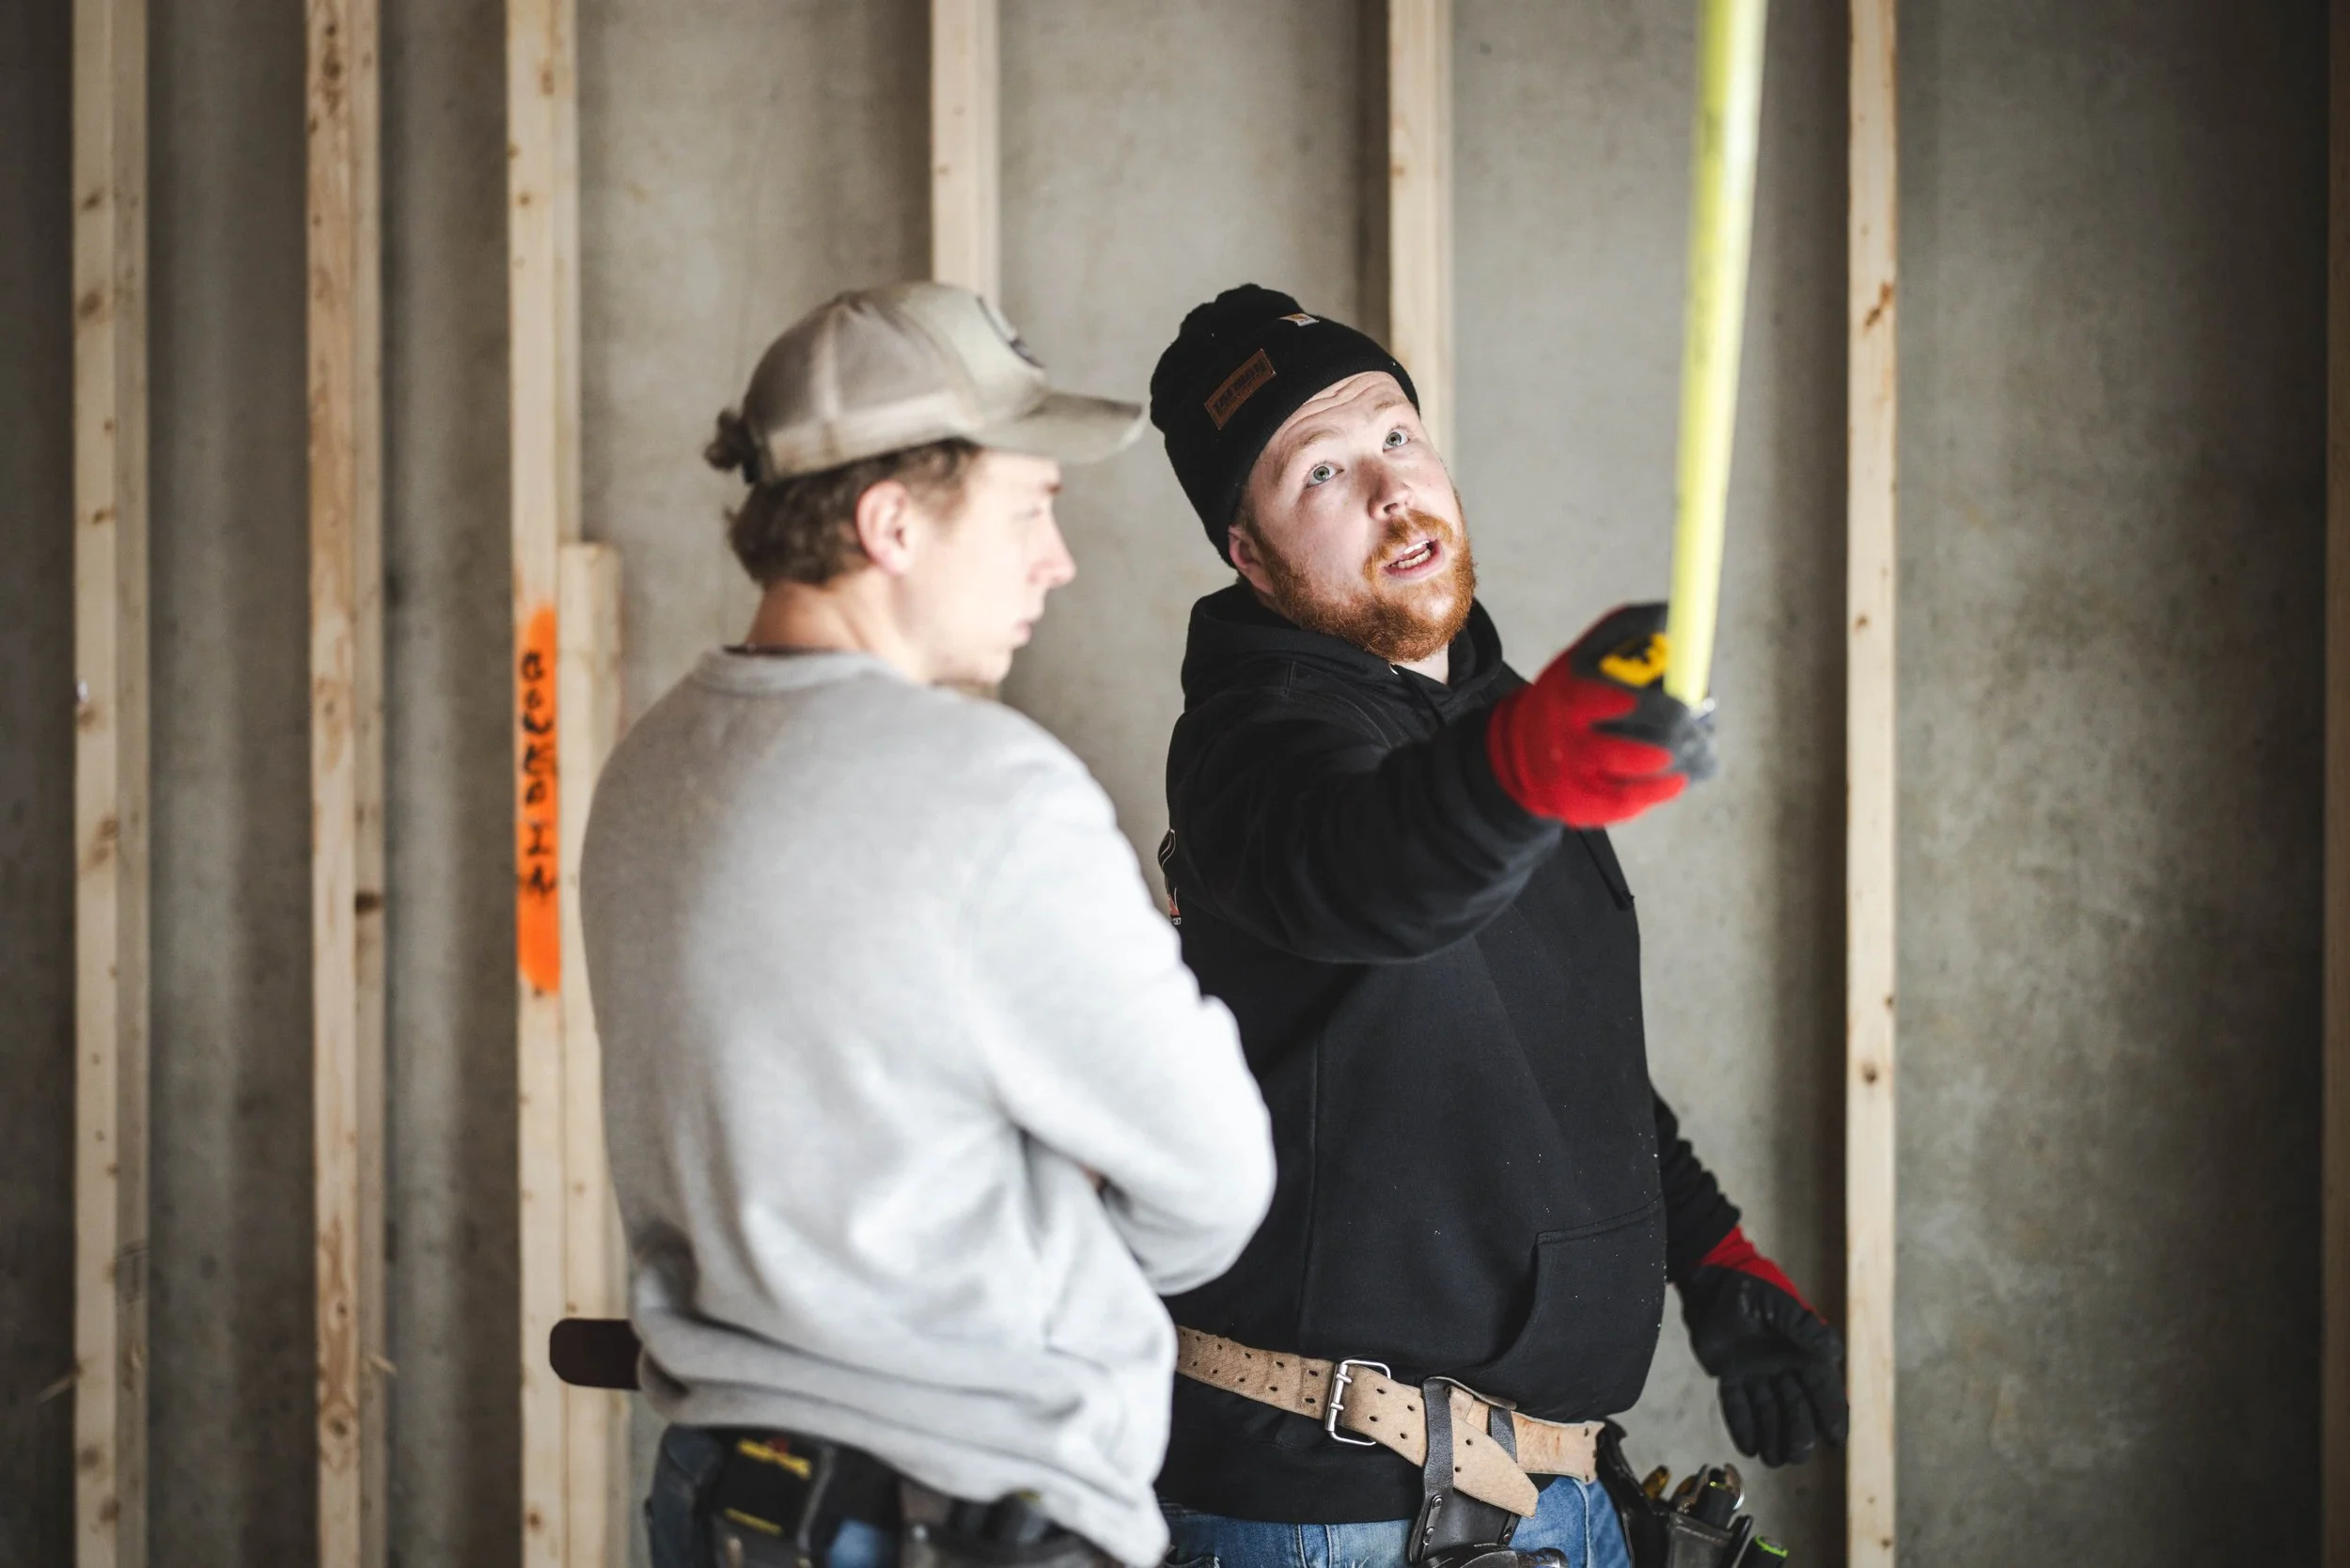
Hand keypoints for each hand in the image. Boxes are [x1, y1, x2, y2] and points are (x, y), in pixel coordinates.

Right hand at [1483, 603, 1715, 827]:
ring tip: (1698, 753)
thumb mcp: (1581, 656)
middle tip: (1698, 728)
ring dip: (1674, 768)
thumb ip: (1622, 632)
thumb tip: (1668, 613)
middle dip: (1673, 740)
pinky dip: (1659, 792)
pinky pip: (1628, 805)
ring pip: (1632, 783)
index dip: (1639, 704)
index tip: (1673, 701)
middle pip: (1625, 751)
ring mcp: (1572, 780)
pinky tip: (1676, 780)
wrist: (1519, 752)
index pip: (1600, 701)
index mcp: (1567, 699)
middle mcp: (1565, 744)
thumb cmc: (1567, 698)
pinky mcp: (1579, 807)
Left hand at [1678, 1227, 1846, 1466]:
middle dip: (1799, 1432)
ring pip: (1769, 1411)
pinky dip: (1743, 1425)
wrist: (1711, 1279)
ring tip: (1774, 1459)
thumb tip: (1833, 1352)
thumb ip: (1804, 1327)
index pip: (1822, 1388)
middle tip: (1798, 1454)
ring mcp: (1756, 1373)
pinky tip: (1748, 1447)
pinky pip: (1738, 1404)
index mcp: (1803, 1350)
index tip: (1836, 1438)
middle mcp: (1783, 1367)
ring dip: (1773, 1436)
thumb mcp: (1780, 1304)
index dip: (1831, 1413)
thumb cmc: (1752, 1286)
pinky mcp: (1730, 1374)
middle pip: (1797, 1407)